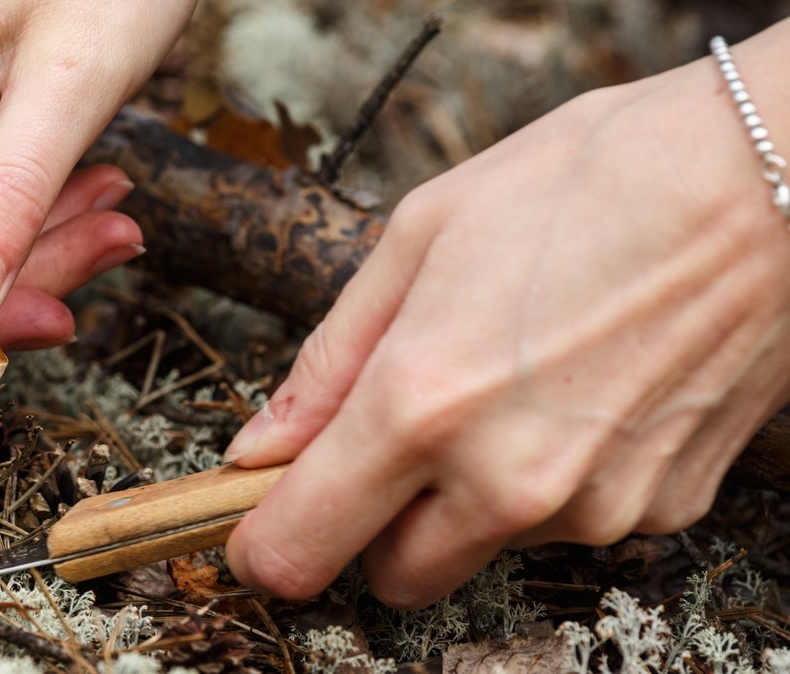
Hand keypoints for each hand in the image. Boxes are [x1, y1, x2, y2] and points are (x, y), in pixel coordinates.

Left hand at [225, 24, 789, 607]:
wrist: (766, 176)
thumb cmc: (585, 180)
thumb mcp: (420, 237)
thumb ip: (327, 362)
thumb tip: (260, 449)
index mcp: (421, 405)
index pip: (301, 548)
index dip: (265, 545)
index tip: (259, 521)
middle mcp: (506, 481)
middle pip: (393, 576)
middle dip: (374, 524)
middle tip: (393, 439)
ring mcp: (594, 508)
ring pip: (484, 546)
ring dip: (470, 495)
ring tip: (513, 378)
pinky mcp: (663, 510)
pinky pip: (570, 522)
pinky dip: (555, 479)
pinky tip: (582, 390)